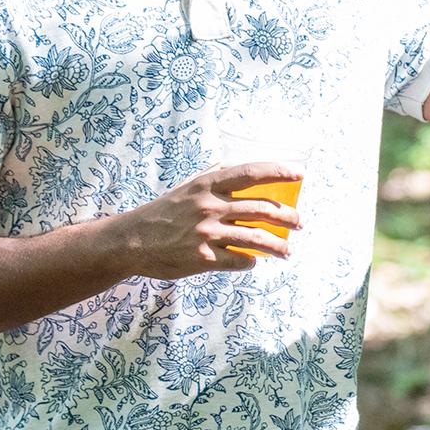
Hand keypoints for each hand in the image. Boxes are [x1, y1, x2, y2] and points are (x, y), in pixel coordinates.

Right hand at [112, 162, 303, 277]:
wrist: (130, 241)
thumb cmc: (161, 212)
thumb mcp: (186, 187)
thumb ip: (211, 178)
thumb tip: (234, 167)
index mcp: (207, 185)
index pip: (251, 173)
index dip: (279, 172)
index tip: (300, 175)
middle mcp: (210, 206)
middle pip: (261, 209)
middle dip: (287, 217)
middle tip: (299, 222)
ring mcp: (207, 234)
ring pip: (256, 238)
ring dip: (278, 245)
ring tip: (288, 251)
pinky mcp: (203, 258)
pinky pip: (238, 261)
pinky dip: (250, 262)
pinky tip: (254, 262)